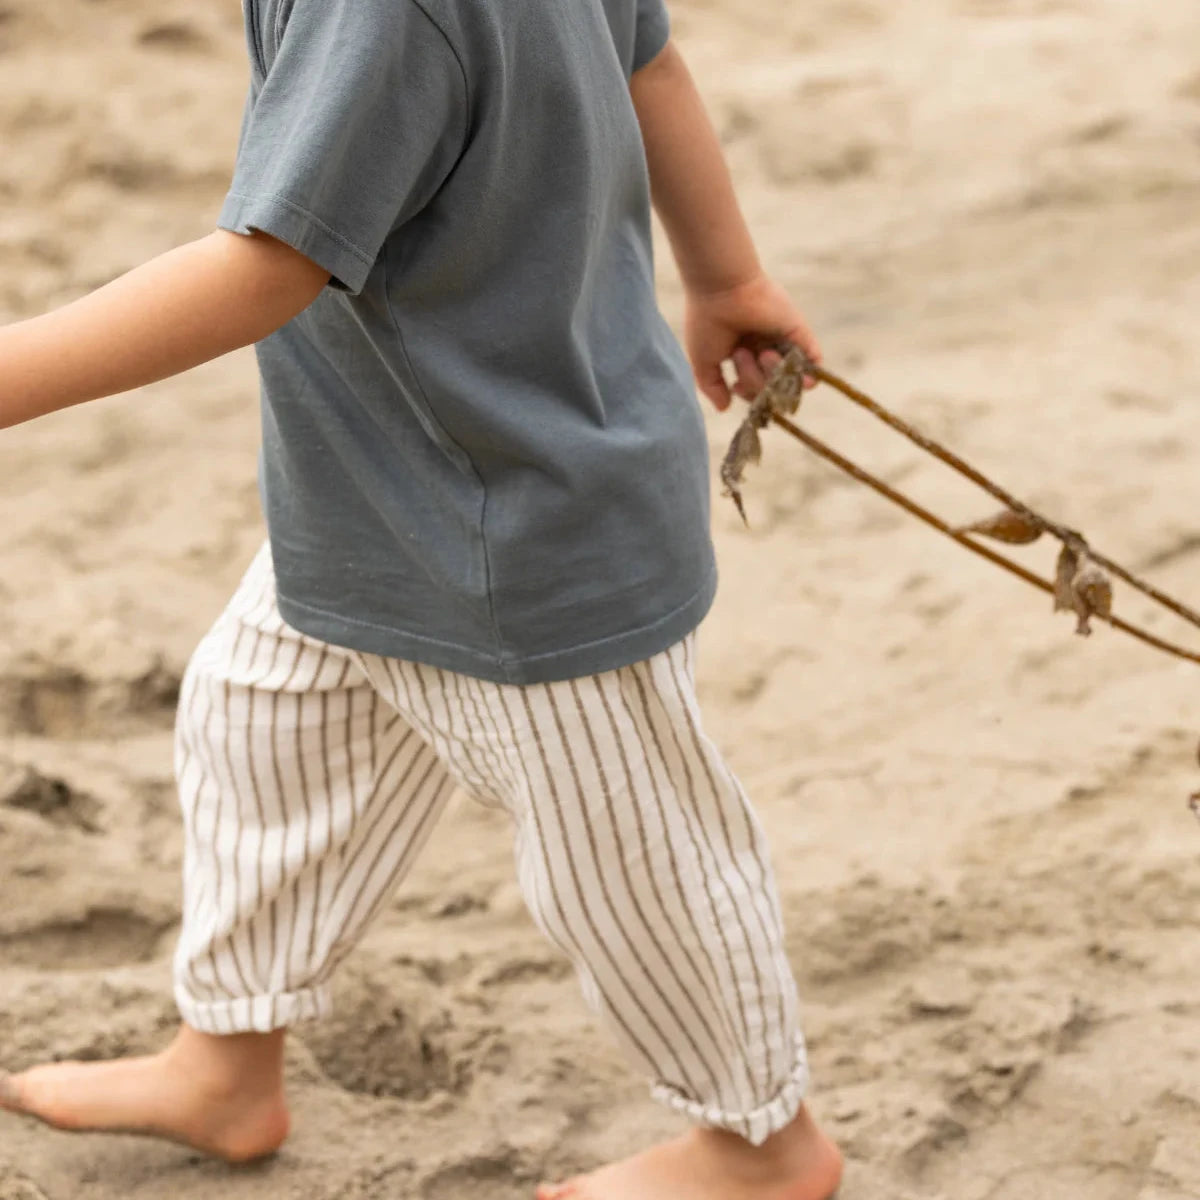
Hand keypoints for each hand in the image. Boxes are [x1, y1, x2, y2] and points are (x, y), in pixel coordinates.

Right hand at [683, 273, 821, 411]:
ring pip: (789, 379)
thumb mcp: (703, 362)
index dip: (748, 394)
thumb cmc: (707, 322)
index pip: (754, 388)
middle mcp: (763, 347)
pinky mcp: (798, 332)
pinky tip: (791, 372)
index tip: (734, 384)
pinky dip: (805, 374)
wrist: (720, 289)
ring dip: (773, 375)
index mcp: (742, 352)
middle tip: (741, 355)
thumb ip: (712, 387)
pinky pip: (812, 362)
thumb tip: (724, 408)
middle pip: (771, 387)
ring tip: (760, 353)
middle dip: (756, 382)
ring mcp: (782, 340)